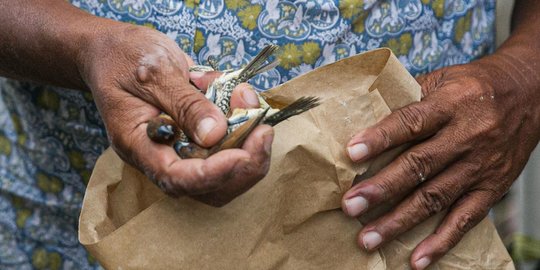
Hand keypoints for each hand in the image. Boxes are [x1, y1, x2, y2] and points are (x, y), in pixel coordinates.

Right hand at [80, 22, 272, 205]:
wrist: (112, 49)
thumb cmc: (123, 56)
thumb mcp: (154, 71)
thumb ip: (185, 103)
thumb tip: (216, 135)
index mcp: (138, 144)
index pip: (175, 178)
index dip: (212, 174)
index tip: (242, 154)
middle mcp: (160, 154)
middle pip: (207, 187)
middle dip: (244, 165)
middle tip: (263, 131)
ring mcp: (179, 148)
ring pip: (223, 173)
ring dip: (249, 144)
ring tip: (252, 104)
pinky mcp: (194, 137)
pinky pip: (226, 146)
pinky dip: (243, 124)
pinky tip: (240, 95)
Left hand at [341, 57, 539, 268]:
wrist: (529, 93)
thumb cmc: (474, 87)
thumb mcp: (442, 79)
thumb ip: (408, 100)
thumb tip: (363, 119)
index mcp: (450, 104)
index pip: (411, 122)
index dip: (381, 138)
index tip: (352, 153)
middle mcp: (467, 136)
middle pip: (420, 165)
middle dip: (382, 188)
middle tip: (350, 205)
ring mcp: (481, 165)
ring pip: (436, 198)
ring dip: (399, 221)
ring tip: (368, 238)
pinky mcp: (493, 187)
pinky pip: (466, 219)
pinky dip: (441, 241)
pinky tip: (416, 259)